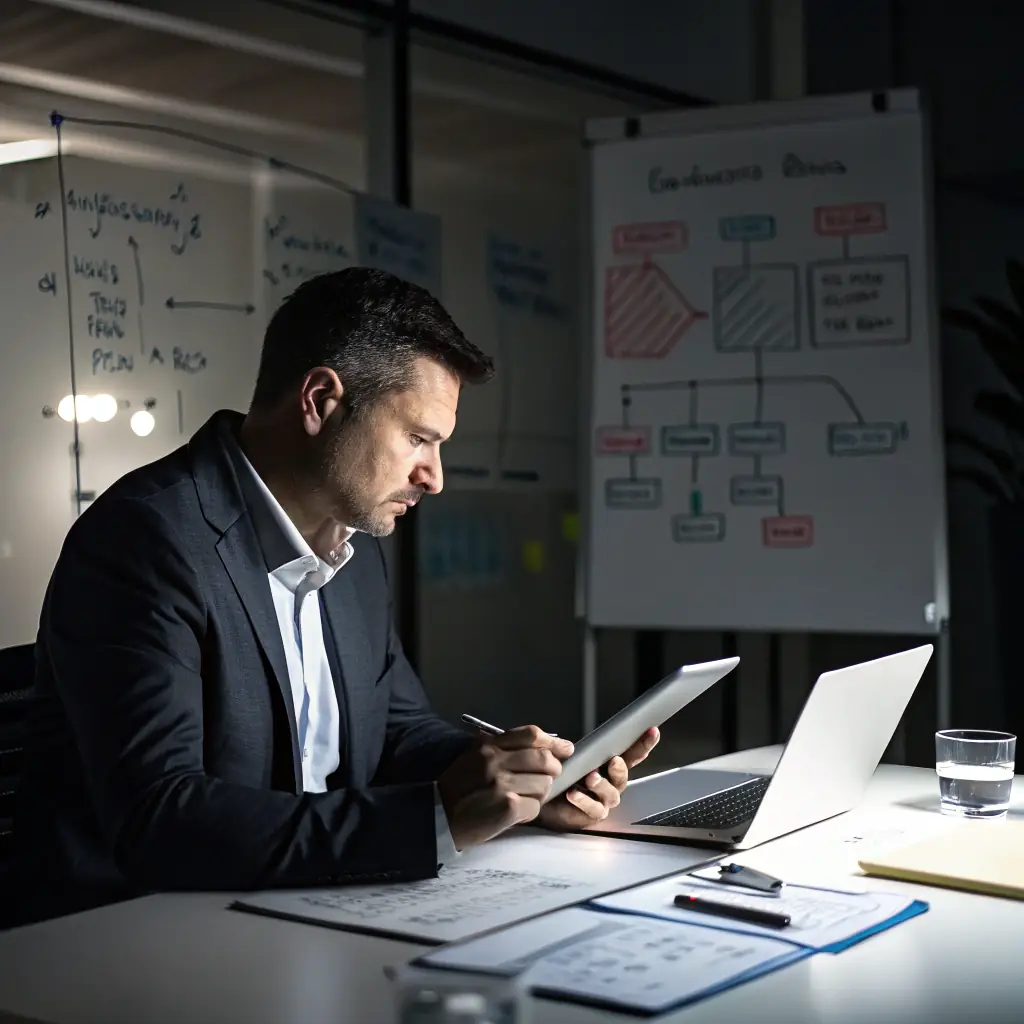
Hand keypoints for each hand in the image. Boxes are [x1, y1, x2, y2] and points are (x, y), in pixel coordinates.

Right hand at [437, 725, 574, 850]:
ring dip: (539, 794)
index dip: (553, 742)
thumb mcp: (474, 757)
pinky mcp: (507, 807)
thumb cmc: (458, 787)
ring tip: (524, 798)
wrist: (438, 816)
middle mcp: (496, 761)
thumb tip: (541, 745)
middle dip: (553, 769)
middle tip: (550, 777)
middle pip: (544, 759)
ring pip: (544, 785)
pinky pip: (535, 807)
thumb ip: (501, 747)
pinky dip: (530, 812)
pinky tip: (516, 813)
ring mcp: (502, 784)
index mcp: (488, 746)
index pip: (531, 735)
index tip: (566, 748)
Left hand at [537, 726, 659, 830]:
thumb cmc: (560, 775)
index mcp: (608, 764)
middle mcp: (610, 783)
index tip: (652, 731)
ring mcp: (603, 800)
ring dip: (602, 784)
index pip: (631, 753)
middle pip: (624, 774)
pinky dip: (584, 800)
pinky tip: (573, 793)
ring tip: (590, 778)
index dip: (643, 743)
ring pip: (611, 794)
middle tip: (614, 761)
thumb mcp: (568, 755)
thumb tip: (574, 742)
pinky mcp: (593, 815)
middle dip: (620, 767)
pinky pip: (594, 809)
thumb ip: (575, 747)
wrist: (543, 798)